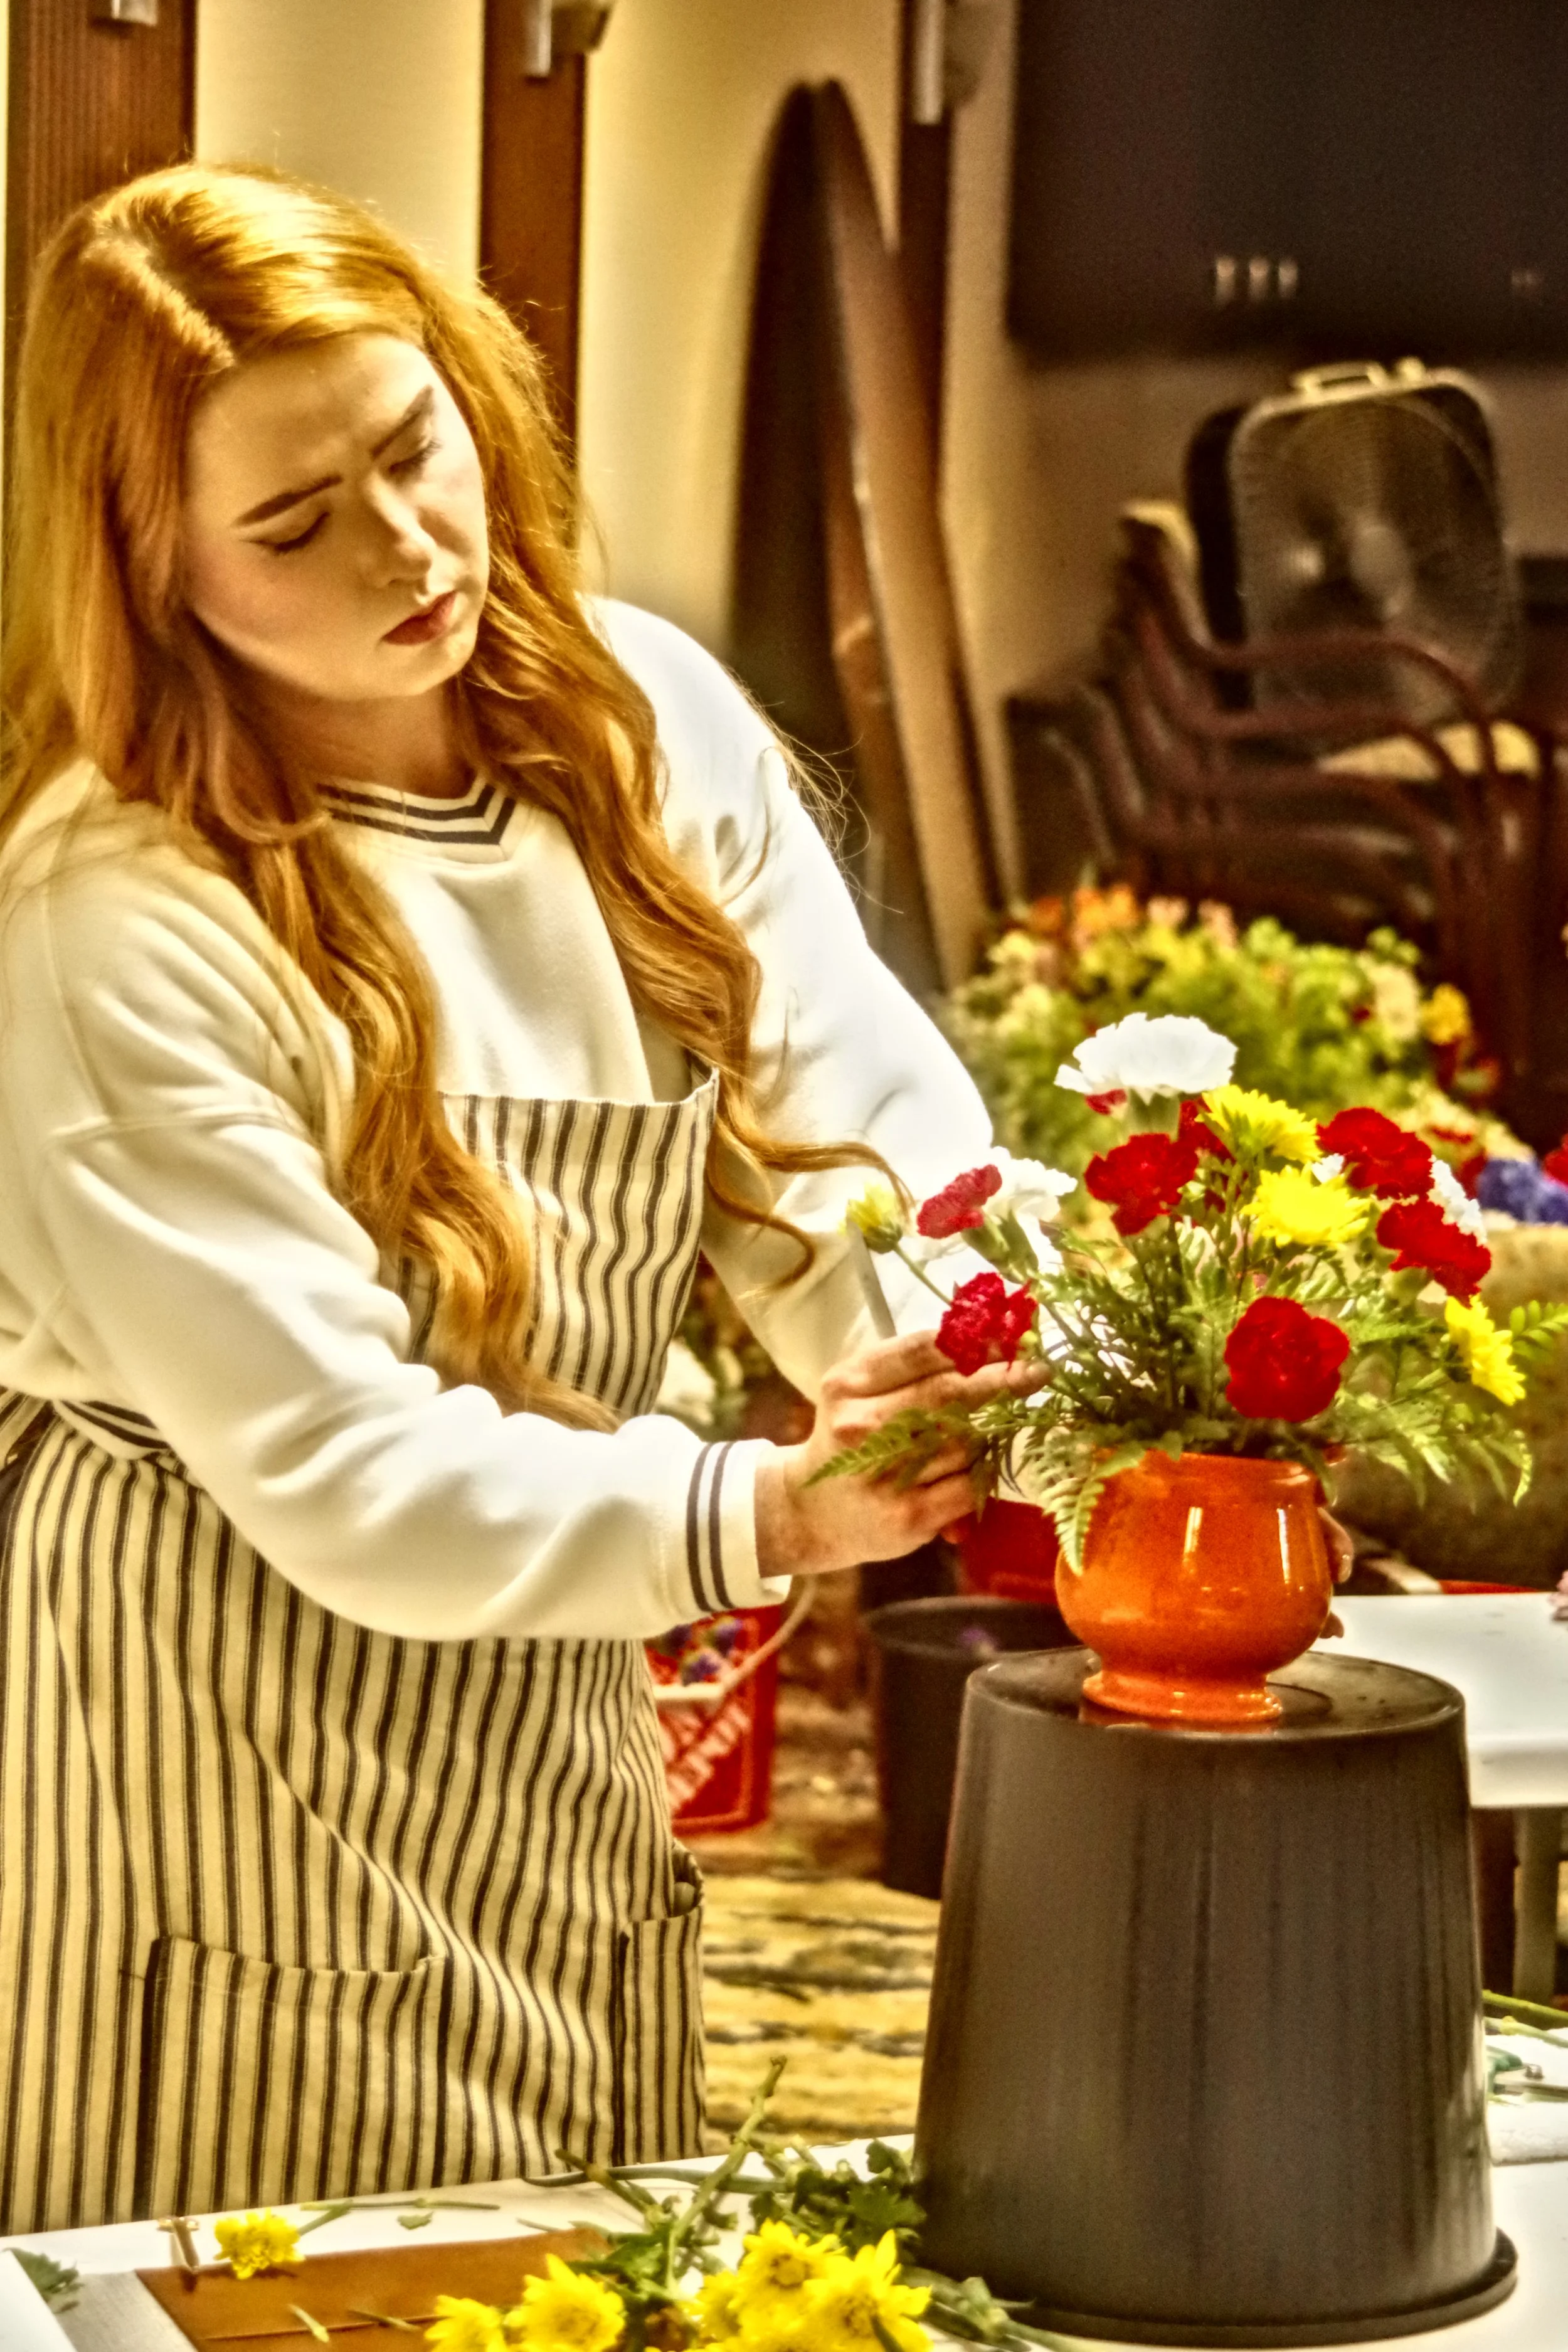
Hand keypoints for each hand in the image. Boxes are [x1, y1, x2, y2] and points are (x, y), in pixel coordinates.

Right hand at [753, 1330, 1039, 1580]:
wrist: (811, 1513)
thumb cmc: (848, 1439)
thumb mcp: (858, 1390)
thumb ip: (908, 1365)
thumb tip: (985, 1333)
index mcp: (848, 1385)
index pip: (922, 1351)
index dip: (975, 1340)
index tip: (1012, 1335)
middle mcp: (860, 1426)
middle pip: (948, 1394)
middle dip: (1002, 1379)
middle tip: (1039, 1370)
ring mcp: (884, 1474)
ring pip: (965, 1441)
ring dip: (991, 1431)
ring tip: (1002, 1423)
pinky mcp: (908, 1516)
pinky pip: (969, 1484)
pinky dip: (985, 1472)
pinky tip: (985, 1464)